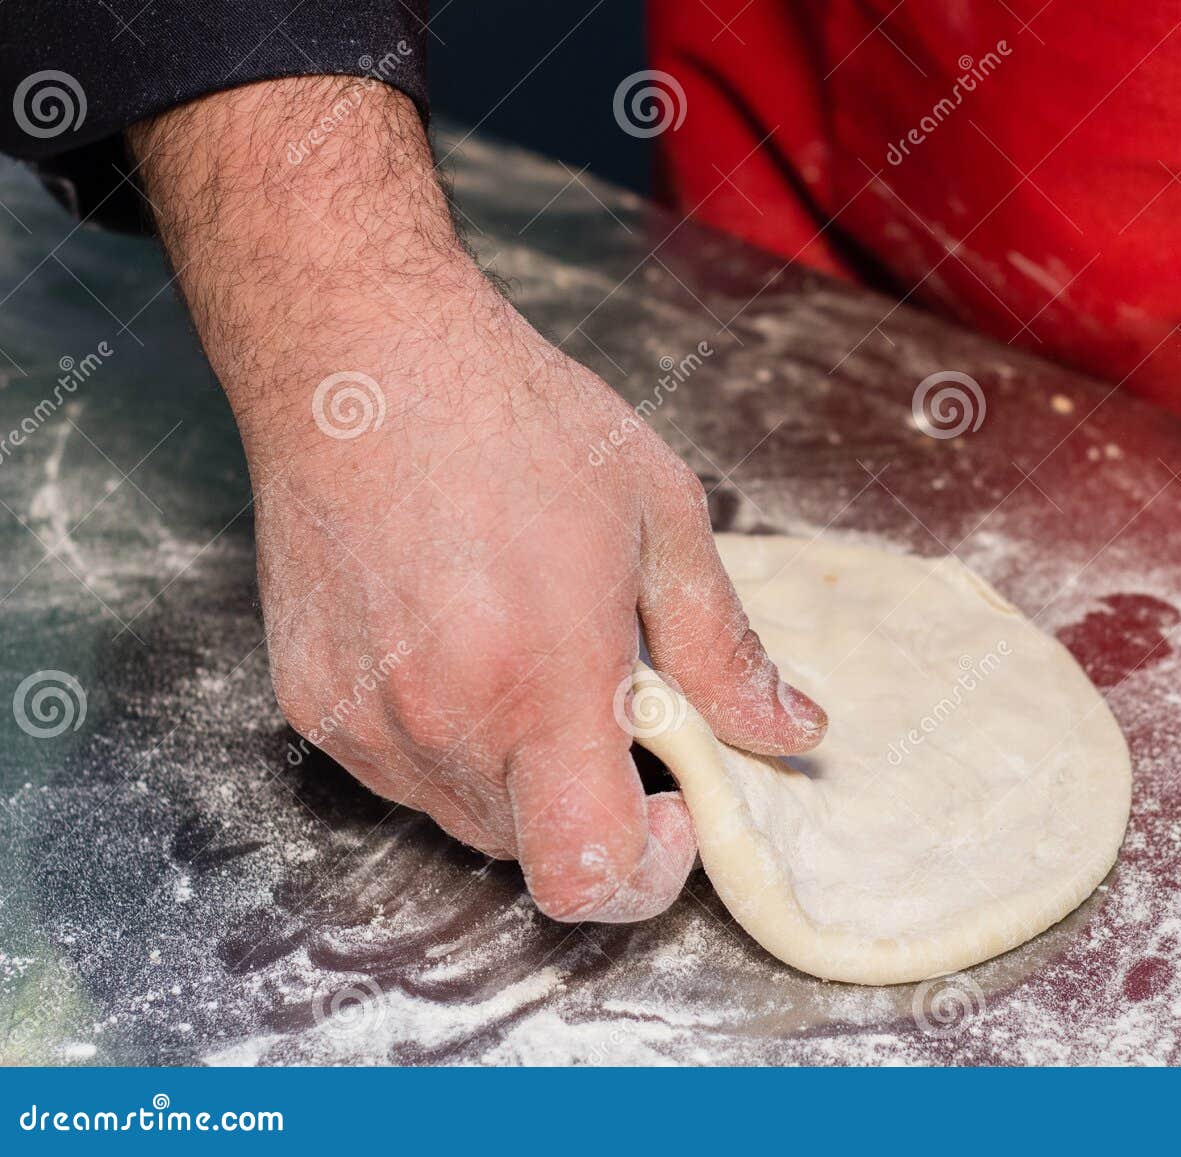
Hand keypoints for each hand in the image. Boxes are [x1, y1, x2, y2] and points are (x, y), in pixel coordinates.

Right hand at [129, 77, 825, 920]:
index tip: (672, 806)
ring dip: (524, 776)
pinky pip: (405, 774)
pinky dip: (454, 742)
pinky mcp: (311, 707)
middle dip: (594, 807)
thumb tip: (792, 733)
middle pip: (534, 855)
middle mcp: (438, 723)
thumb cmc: (518, 420)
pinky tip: (464, 646)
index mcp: (538, 682)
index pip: (587, 875)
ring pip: (469, 819)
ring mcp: (364, 723)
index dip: (647, 876)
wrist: (359, 358)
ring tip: (534, 657)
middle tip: (615, 703)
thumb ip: (725, 648)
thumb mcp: (661, 518)